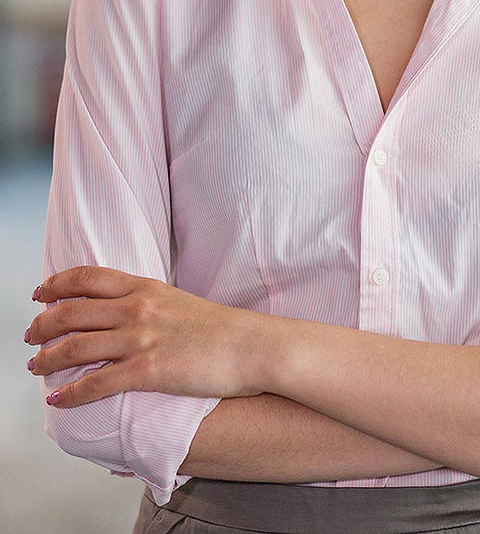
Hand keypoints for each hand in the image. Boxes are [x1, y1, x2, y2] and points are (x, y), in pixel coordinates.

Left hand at [25, 266, 272, 407]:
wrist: (254, 347)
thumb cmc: (222, 329)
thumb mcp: (180, 302)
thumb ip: (150, 303)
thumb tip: (127, 311)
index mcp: (146, 287)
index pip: (88, 277)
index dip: (57, 284)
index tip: (40, 292)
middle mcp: (138, 308)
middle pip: (72, 311)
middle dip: (42, 324)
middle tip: (29, 335)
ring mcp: (142, 338)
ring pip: (75, 347)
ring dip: (47, 359)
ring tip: (34, 367)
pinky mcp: (149, 371)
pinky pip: (97, 384)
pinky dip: (71, 393)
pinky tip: (57, 400)